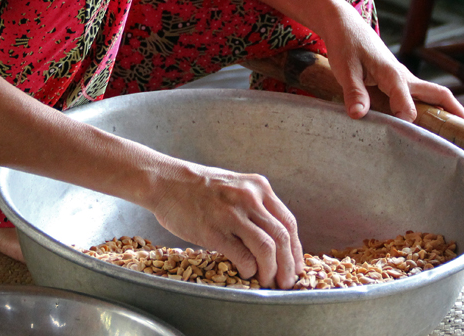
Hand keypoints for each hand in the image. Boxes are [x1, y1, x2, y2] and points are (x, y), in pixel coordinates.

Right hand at [147, 160, 303, 288]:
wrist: (167, 182)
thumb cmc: (199, 187)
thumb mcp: (235, 185)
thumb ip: (255, 206)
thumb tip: (273, 238)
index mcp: (258, 187)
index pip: (288, 223)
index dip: (296, 249)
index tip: (296, 265)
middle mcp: (249, 198)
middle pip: (282, 238)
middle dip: (288, 265)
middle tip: (286, 281)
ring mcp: (232, 214)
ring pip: (267, 248)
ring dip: (272, 271)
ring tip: (267, 282)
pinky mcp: (214, 230)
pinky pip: (243, 256)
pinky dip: (249, 269)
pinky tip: (246, 273)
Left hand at [325, 4, 463, 122]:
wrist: (345, 23)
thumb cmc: (345, 44)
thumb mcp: (345, 69)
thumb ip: (353, 92)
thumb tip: (358, 115)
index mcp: (392, 73)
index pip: (405, 97)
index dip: (406, 114)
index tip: (406, 129)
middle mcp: (404, 76)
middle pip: (438, 94)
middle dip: (455, 113)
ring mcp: (404, 78)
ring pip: (432, 95)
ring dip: (446, 111)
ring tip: (456, 135)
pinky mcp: (398, 80)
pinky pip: (420, 95)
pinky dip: (431, 108)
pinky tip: (429, 124)